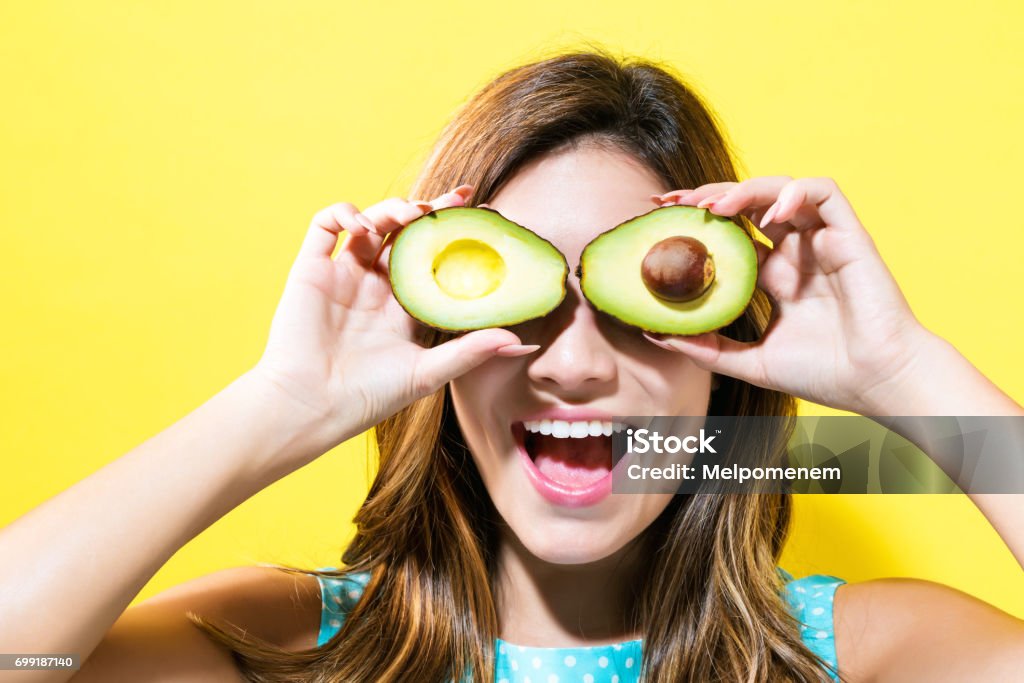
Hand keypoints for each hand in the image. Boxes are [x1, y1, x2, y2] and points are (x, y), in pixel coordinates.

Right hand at [251, 184, 537, 449]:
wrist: (311, 406)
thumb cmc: (369, 396)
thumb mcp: (429, 372)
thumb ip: (473, 351)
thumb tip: (524, 345)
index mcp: (404, 307)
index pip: (434, 259)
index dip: (455, 235)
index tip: (482, 214)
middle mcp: (375, 287)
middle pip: (405, 234)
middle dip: (430, 211)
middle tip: (457, 199)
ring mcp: (343, 276)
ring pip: (370, 224)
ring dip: (392, 209)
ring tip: (412, 214)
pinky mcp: (311, 270)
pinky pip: (325, 226)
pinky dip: (344, 213)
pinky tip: (363, 224)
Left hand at [644, 176, 931, 414]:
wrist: (878, 383)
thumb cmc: (826, 374)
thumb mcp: (751, 362)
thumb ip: (706, 348)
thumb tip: (654, 333)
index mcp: (775, 275)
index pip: (730, 234)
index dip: (696, 221)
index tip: (659, 217)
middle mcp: (796, 252)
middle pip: (747, 206)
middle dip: (708, 195)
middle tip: (671, 201)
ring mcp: (822, 240)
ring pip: (780, 191)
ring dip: (744, 190)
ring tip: (712, 206)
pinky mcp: (850, 235)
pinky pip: (824, 193)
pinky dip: (794, 192)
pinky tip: (768, 212)